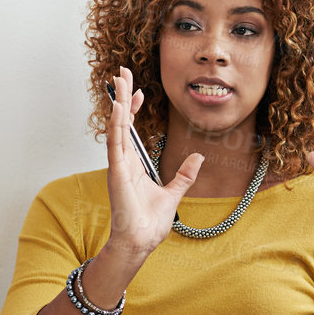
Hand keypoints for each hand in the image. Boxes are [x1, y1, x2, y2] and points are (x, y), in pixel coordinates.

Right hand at [105, 65, 203, 256]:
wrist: (141, 242)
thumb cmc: (149, 223)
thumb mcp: (174, 193)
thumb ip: (184, 175)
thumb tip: (198, 157)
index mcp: (133, 165)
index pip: (131, 129)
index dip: (133, 108)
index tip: (139, 90)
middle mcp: (123, 162)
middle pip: (121, 121)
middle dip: (121, 95)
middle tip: (121, 73)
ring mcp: (118, 166)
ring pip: (116, 126)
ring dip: (117, 102)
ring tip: (118, 80)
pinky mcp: (116, 173)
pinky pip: (116, 143)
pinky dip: (117, 124)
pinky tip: (119, 106)